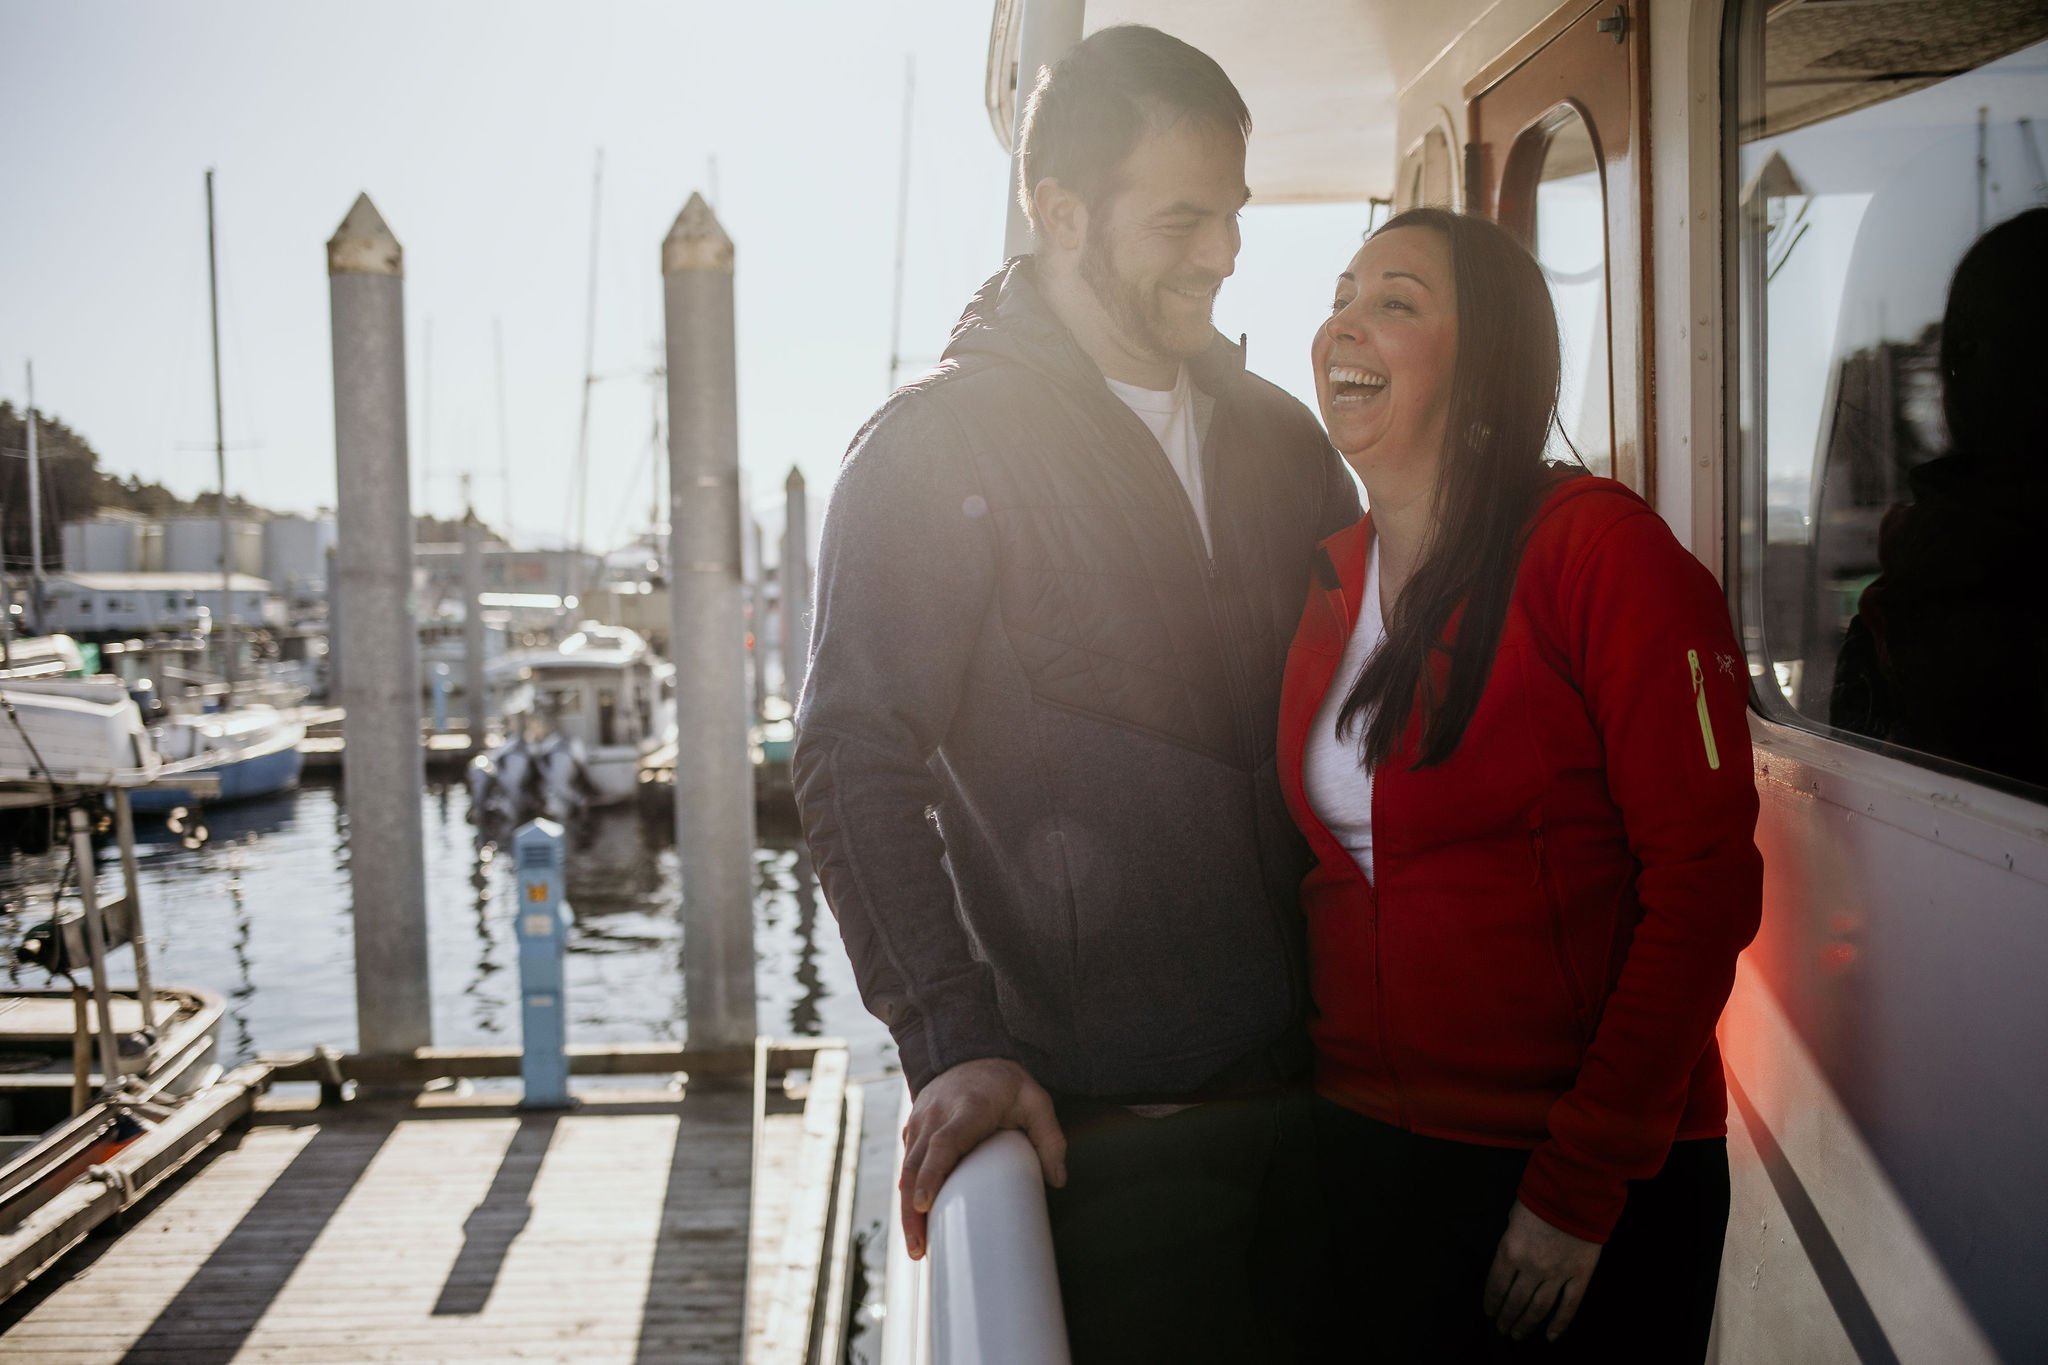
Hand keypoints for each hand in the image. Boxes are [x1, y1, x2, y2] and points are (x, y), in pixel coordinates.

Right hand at [899, 1057, 1066, 1259]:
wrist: (970, 1052)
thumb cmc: (1007, 1083)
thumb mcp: (1036, 1101)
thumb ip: (1050, 1138)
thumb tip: (1058, 1181)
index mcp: (968, 1109)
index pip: (943, 1144)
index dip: (931, 1174)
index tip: (923, 1203)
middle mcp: (936, 1115)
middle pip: (916, 1165)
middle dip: (912, 1209)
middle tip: (919, 1249)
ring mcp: (920, 1121)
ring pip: (906, 1167)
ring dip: (906, 1208)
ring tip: (917, 1248)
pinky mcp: (914, 1129)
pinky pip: (906, 1163)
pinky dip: (907, 1193)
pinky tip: (915, 1223)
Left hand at [1482, 1200, 1602, 1341]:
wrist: (1576, 1191)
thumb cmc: (1541, 1197)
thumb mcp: (1514, 1216)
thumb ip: (1511, 1240)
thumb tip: (1511, 1257)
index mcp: (1510, 1251)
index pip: (1496, 1286)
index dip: (1492, 1302)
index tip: (1490, 1313)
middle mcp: (1531, 1267)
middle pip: (1515, 1301)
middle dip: (1506, 1317)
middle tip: (1502, 1328)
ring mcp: (1556, 1274)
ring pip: (1538, 1308)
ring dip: (1526, 1324)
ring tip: (1518, 1334)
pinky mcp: (1579, 1275)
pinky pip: (1568, 1305)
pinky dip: (1560, 1323)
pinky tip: (1551, 1336)